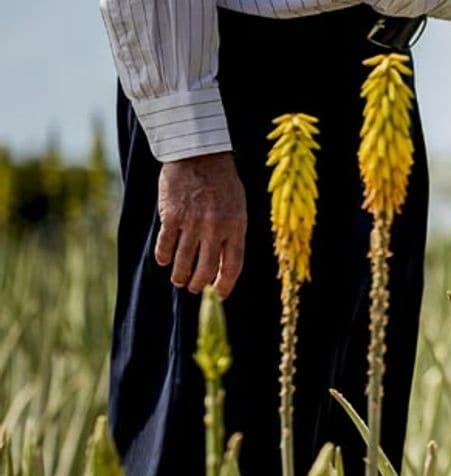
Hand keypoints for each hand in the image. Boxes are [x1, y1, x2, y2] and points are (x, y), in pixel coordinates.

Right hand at [156, 152, 247, 298]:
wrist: (200, 155)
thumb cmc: (222, 183)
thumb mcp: (238, 208)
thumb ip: (233, 234)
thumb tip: (225, 263)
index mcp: (236, 227)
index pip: (233, 266)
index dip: (225, 285)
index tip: (218, 295)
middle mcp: (216, 229)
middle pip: (206, 268)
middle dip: (198, 283)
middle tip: (192, 287)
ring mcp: (193, 223)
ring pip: (184, 260)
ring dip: (179, 274)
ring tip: (177, 280)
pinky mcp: (171, 215)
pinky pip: (166, 243)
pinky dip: (163, 256)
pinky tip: (163, 261)